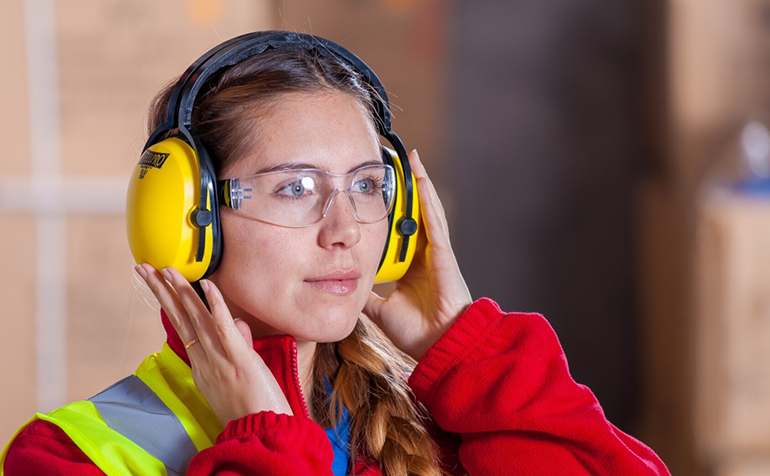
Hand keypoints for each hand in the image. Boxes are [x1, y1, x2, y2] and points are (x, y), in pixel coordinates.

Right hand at [134, 264, 292, 424]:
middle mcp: (205, 360)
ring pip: (196, 319)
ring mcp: (220, 360)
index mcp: (202, 365)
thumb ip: (237, 345)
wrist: (262, 433)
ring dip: (180, 291)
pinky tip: (206, 285)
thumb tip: (238, 324)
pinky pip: (225, 328)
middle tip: (144, 268)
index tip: (158, 283)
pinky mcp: (240, 360)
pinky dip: (216, 305)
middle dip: (161, 291)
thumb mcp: (238, 374)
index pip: (182, 326)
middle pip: (180, 318)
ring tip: (165, 269)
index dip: (169, 302)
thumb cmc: (253, 408)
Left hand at [363, 150, 472, 360]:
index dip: (392, 211)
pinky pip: (434, 221)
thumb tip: (345, 286)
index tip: (380, 192)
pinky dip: (427, 200)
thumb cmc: (417, 333)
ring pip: (426, 211)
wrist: (439, 347)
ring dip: (419, 185)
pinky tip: (421, 180)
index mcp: (412, 267)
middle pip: (414, 215)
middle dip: (406, 190)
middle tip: (395, 164)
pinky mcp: (443, 253)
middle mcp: (425, 255)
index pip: (400, 232)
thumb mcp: (380, 309)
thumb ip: (367, 295)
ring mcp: (436, 252)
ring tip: (412, 160)